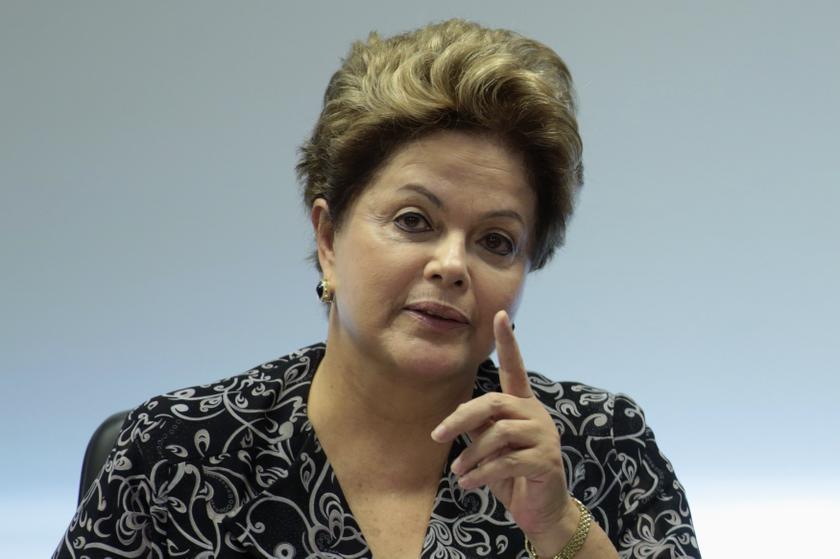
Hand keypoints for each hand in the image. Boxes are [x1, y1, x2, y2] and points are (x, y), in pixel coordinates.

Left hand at [431, 310, 571, 535]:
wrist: (542, 511)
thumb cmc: (512, 474)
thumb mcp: (490, 448)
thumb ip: (479, 428)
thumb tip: (456, 418)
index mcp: (522, 405)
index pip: (514, 368)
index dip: (507, 342)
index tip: (499, 314)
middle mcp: (535, 415)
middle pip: (493, 403)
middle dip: (461, 418)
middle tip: (438, 436)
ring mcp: (544, 437)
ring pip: (498, 435)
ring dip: (471, 455)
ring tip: (458, 471)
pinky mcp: (545, 462)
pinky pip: (505, 462)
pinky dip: (481, 474)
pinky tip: (468, 484)